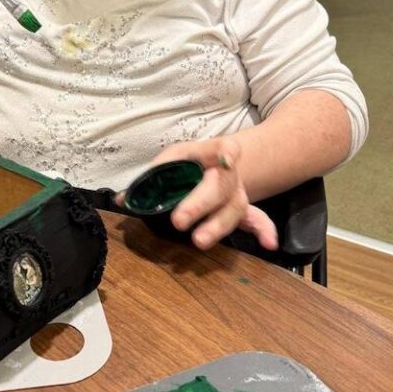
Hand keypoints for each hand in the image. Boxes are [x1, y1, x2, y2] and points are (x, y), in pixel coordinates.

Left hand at [141, 137, 277, 251]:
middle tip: (179, 221)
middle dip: (200, 204)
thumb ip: (147, 180)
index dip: (226, 152)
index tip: (228, 158)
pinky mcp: (241, 211)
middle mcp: (226, 173)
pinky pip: (256, 219)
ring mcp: (236, 193)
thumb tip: (123, 200)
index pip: (221, 148)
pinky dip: (264, 231)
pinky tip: (269, 244)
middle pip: (220, 186)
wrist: (215, 165)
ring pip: (235, 207)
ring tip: (199, 241)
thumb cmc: (185, 165)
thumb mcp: (167, 163)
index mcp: (206, 154)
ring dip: (218, 225)